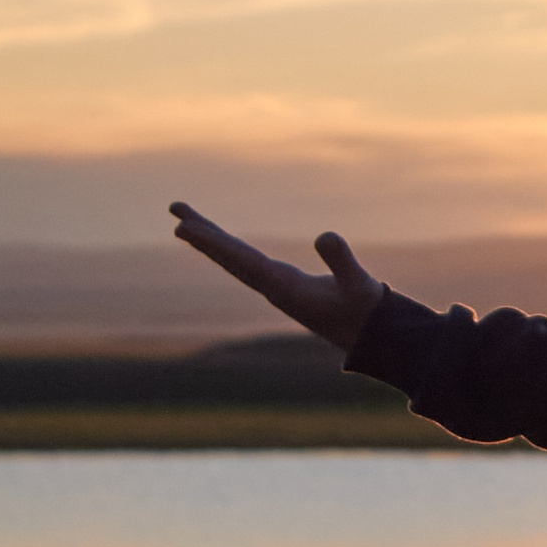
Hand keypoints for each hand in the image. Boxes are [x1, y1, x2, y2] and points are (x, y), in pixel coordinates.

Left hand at [169, 202, 386, 351]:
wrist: (371, 337)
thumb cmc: (365, 310)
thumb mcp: (358, 285)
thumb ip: (342, 261)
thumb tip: (324, 235)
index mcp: (284, 288)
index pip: (241, 260)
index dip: (213, 243)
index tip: (184, 228)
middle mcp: (273, 288)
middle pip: (229, 258)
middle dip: (202, 235)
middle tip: (175, 209)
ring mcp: (277, 288)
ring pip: (235, 260)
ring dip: (212, 240)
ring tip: (186, 221)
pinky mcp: (285, 286)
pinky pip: (248, 263)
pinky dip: (230, 249)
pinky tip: (222, 243)